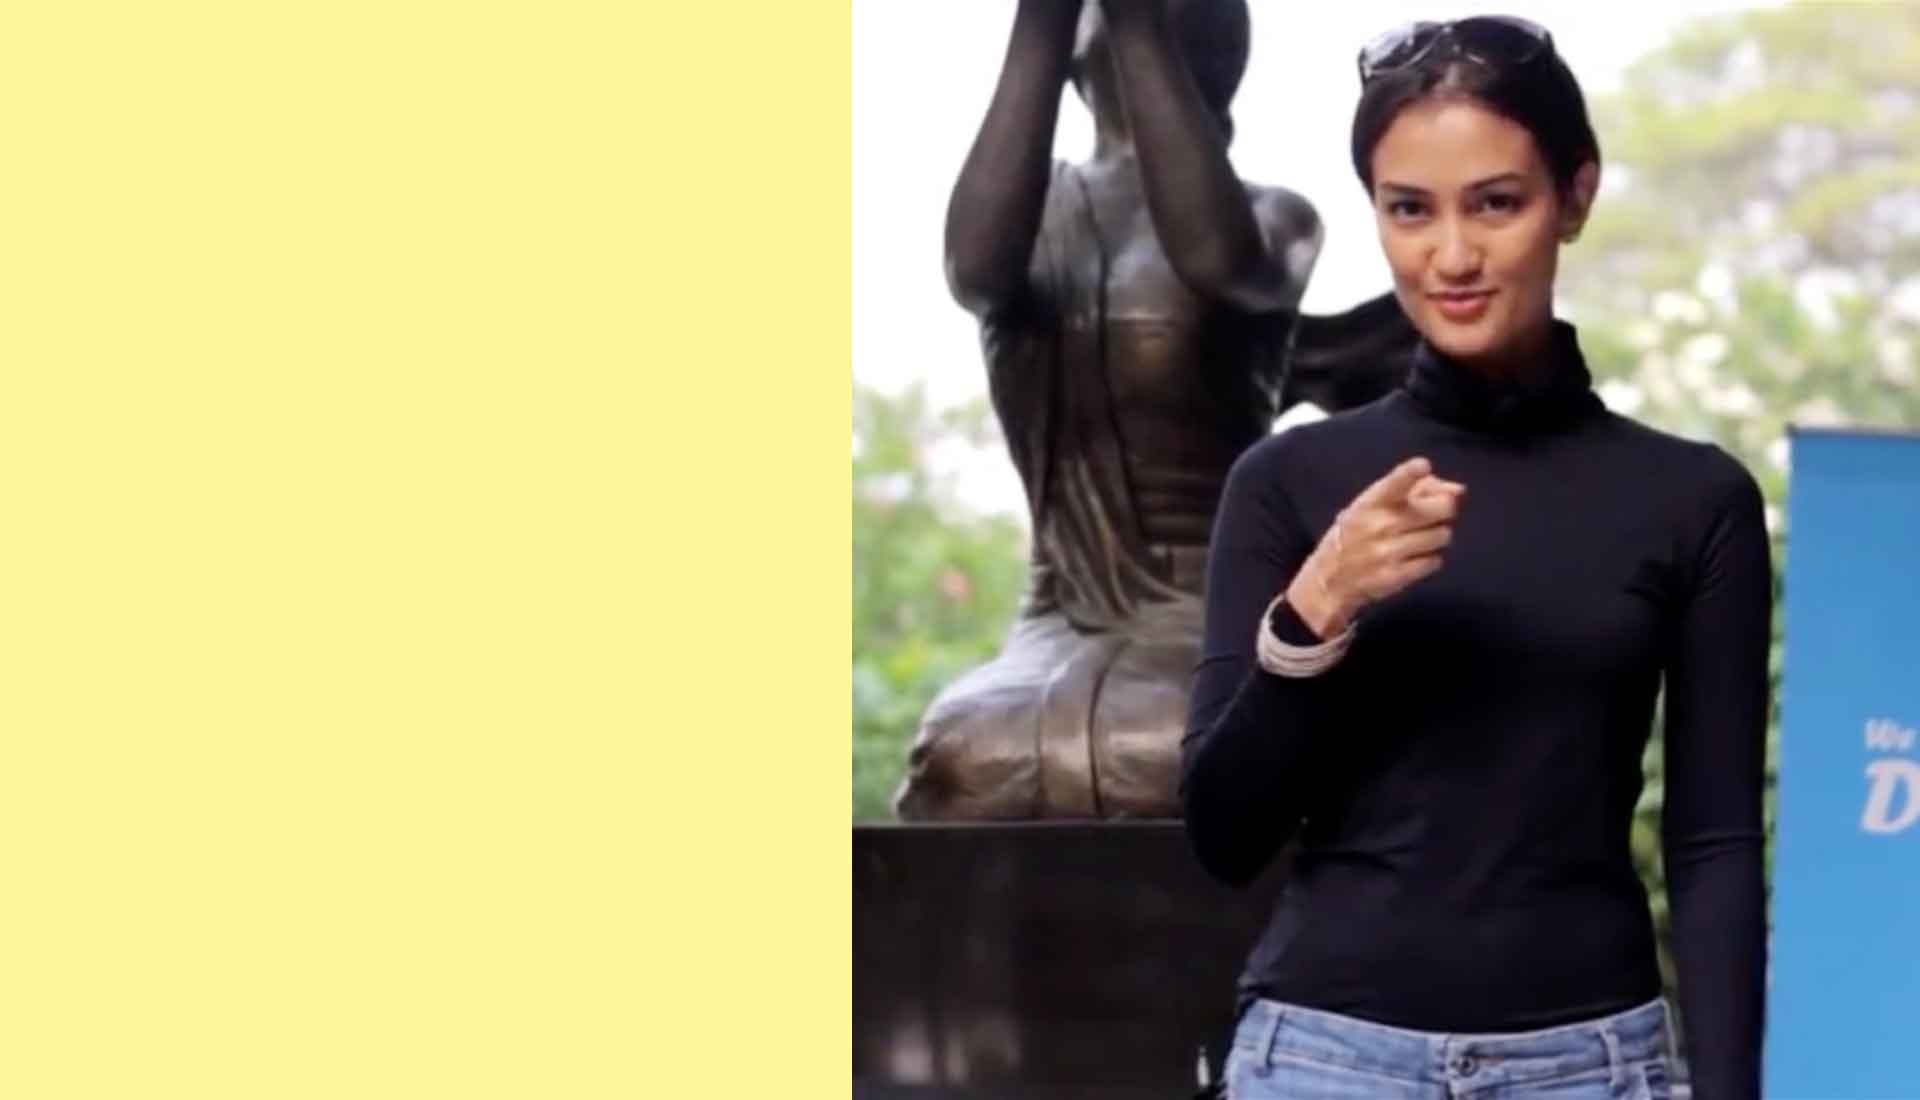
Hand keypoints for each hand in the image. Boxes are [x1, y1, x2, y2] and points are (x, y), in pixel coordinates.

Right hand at [1286, 457, 1463, 636]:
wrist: (1330, 578)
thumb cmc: (1357, 532)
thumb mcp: (1373, 503)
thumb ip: (1416, 489)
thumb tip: (1458, 490)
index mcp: (1373, 501)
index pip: (1395, 483)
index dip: (1410, 473)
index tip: (1422, 465)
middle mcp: (1382, 524)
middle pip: (1440, 508)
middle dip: (1444, 509)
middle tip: (1432, 515)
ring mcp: (1389, 551)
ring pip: (1442, 535)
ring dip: (1436, 536)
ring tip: (1419, 539)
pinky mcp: (1396, 576)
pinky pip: (1434, 561)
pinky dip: (1429, 559)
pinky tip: (1413, 558)